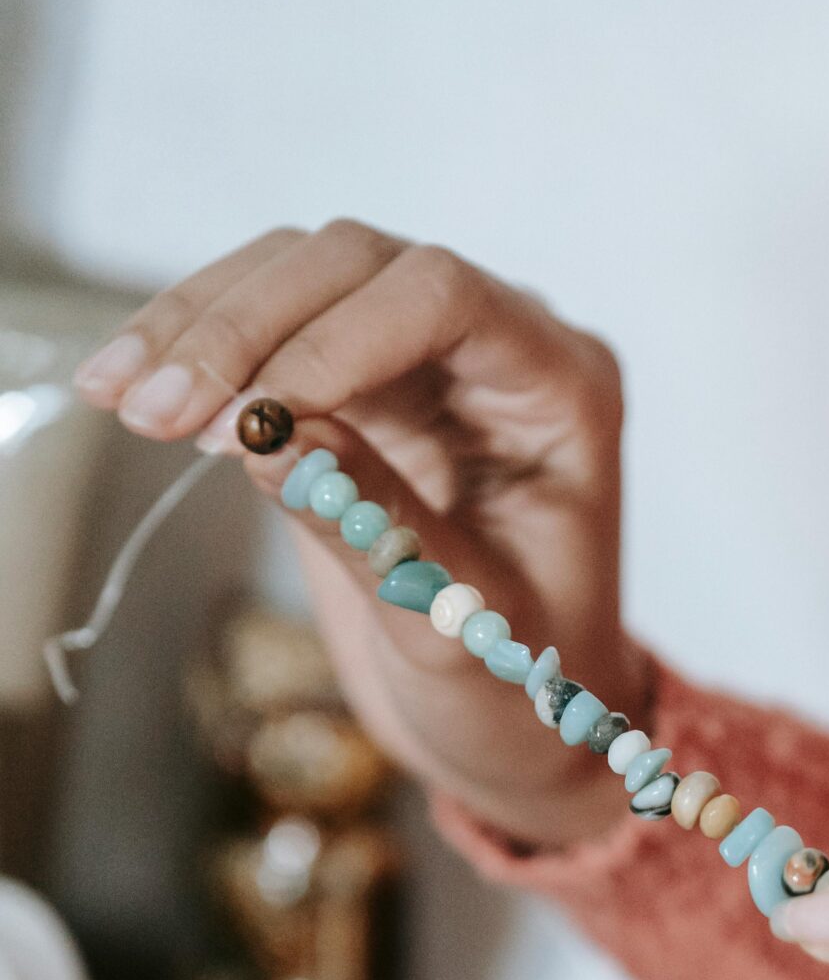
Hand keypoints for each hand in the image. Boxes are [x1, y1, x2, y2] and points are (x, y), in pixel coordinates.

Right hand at [75, 222, 648, 847]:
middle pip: (356, 264)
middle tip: (154, 411)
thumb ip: (381, 529)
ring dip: (195, 329)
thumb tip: (269, 435)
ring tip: (116, 398)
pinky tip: (122, 387)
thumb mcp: (459, 628)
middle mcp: (499, 340)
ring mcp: (424, 346)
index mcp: (561, 388)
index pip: (443, 300)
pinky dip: (189, 349)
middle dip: (244, 331)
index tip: (244, 413)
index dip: (334, 339)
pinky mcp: (355, 369)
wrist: (508, 716)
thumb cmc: (514, 684)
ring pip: (295, 273)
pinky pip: (263, 322)